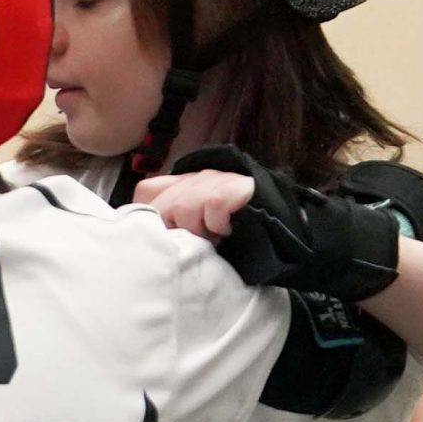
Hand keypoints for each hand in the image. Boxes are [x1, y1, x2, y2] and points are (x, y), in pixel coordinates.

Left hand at [131, 167, 257, 241]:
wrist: (276, 231)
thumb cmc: (228, 239)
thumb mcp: (193, 234)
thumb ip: (171, 227)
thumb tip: (147, 235)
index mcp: (181, 186)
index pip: (146, 190)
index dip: (151, 215)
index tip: (168, 238)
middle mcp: (195, 177)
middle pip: (163, 204)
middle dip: (176, 232)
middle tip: (196, 244)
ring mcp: (215, 177)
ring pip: (184, 207)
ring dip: (198, 231)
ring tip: (213, 239)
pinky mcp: (235, 185)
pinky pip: (213, 204)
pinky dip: (217, 224)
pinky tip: (227, 230)